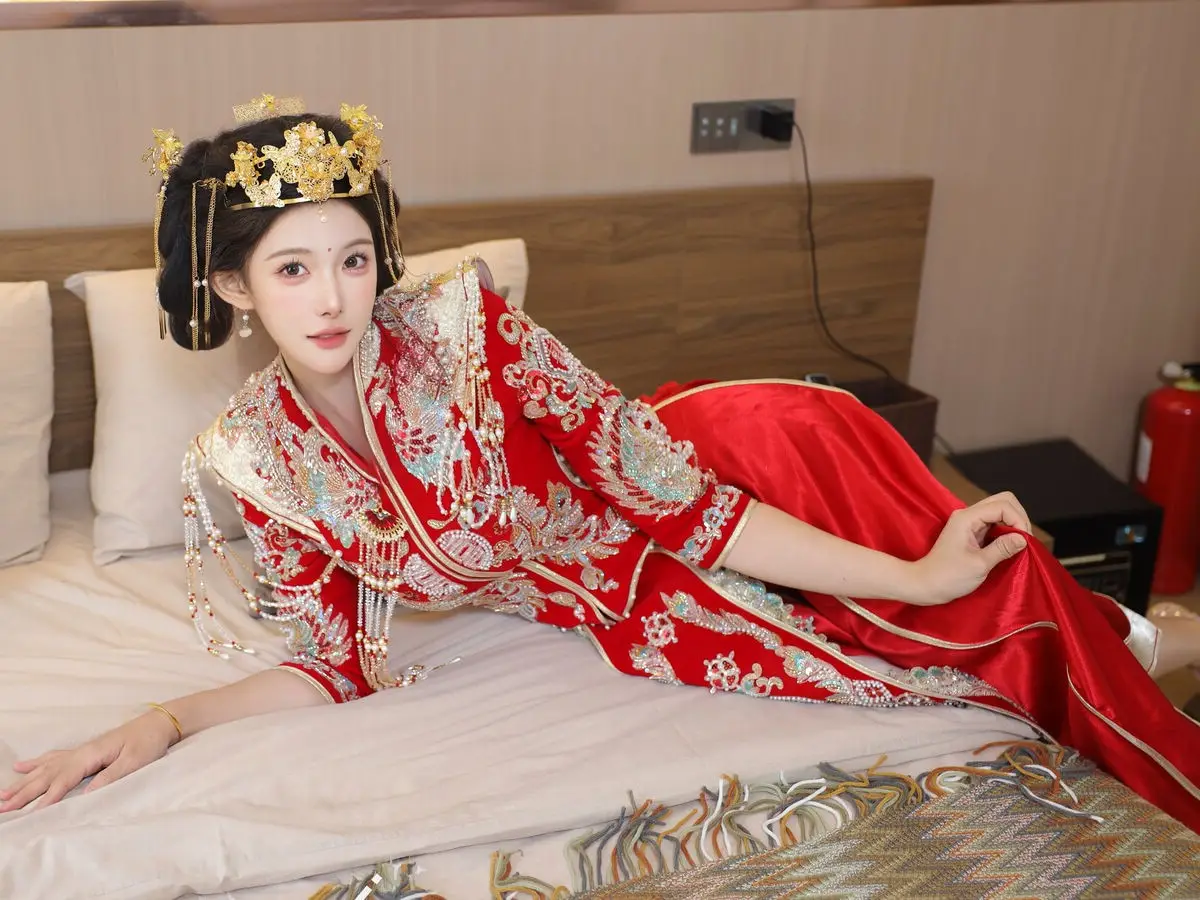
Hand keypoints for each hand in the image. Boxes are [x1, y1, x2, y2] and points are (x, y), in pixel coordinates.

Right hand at [0, 709, 178, 813]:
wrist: (158, 723)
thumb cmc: (148, 742)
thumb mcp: (135, 761)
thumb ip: (111, 776)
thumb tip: (87, 794)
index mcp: (92, 754)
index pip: (64, 779)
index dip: (49, 797)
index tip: (32, 812)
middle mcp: (81, 752)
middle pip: (48, 775)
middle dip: (25, 792)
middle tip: (2, 807)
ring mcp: (80, 751)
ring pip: (45, 768)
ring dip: (24, 781)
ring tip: (3, 794)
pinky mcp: (84, 752)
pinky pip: (53, 758)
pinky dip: (36, 763)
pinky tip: (21, 766)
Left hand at [907, 492, 1031, 604]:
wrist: (925, 584)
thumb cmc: (949, 577)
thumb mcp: (979, 565)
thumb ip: (1002, 548)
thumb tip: (1023, 538)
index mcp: (967, 517)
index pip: (1002, 505)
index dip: (1018, 520)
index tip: (1025, 541)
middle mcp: (968, 514)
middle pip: (1002, 501)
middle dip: (1018, 517)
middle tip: (1024, 540)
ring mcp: (969, 522)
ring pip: (999, 511)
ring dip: (1013, 523)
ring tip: (1019, 544)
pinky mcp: (971, 532)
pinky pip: (994, 523)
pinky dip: (1006, 530)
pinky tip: (1010, 545)